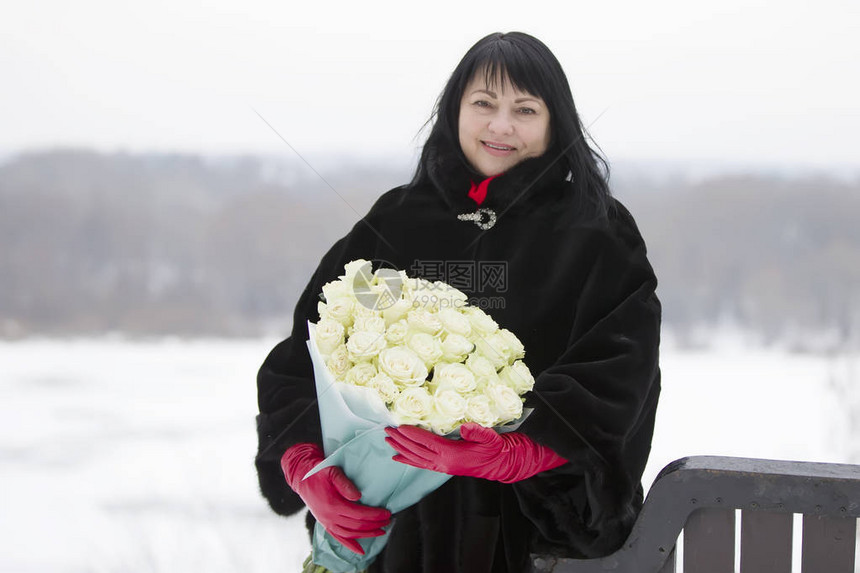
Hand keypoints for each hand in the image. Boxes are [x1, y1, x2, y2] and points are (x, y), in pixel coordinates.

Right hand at [281, 443, 390, 554]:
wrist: (301, 477)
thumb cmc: (319, 472)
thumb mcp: (332, 472)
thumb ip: (345, 484)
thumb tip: (358, 496)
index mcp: (333, 504)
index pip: (358, 514)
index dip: (374, 515)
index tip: (387, 513)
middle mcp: (329, 517)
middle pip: (356, 525)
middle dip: (374, 525)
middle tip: (388, 520)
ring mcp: (326, 522)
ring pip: (349, 534)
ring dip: (367, 535)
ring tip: (381, 531)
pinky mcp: (324, 523)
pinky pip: (338, 538)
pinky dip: (350, 545)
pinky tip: (360, 550)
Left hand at [384, 422, 566, 482]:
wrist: (502, 464)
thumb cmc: (495, 449)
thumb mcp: (490, 438)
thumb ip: (478, 432)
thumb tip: (464, 427)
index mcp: (452, 455)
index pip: (426, 443)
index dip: (411, 434)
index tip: (398, 426)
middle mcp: (443, 463)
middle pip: (416, 451)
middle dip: (400, 441)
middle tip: (386, 430)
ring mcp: (443, 467)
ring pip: (416, 459)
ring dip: (400, 449)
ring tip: (387, 441)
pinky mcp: (444, 468)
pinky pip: (421, 465)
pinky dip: (408, 461)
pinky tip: (398, 458)